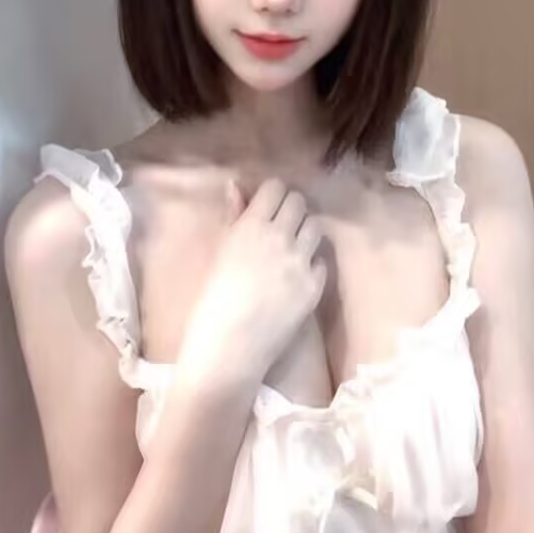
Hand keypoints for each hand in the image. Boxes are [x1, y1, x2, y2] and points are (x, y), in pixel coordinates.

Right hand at [177, 178, 326, 388]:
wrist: (229, 346)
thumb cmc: (212, 300)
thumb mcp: (220, 252)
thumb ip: (235, 217)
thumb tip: (237, 186)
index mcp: (250, 226)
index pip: (275, 188)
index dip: (273, 195)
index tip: (269, 206)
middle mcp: (279, 238)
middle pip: (299, 203)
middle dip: (291, 209)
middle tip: (282, 225)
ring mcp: (300, 262)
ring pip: (315, 227)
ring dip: (305, 232)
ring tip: (293, 248)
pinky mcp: (314, 286)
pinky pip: (321, 262)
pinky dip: (312, 265)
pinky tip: (297, 277)